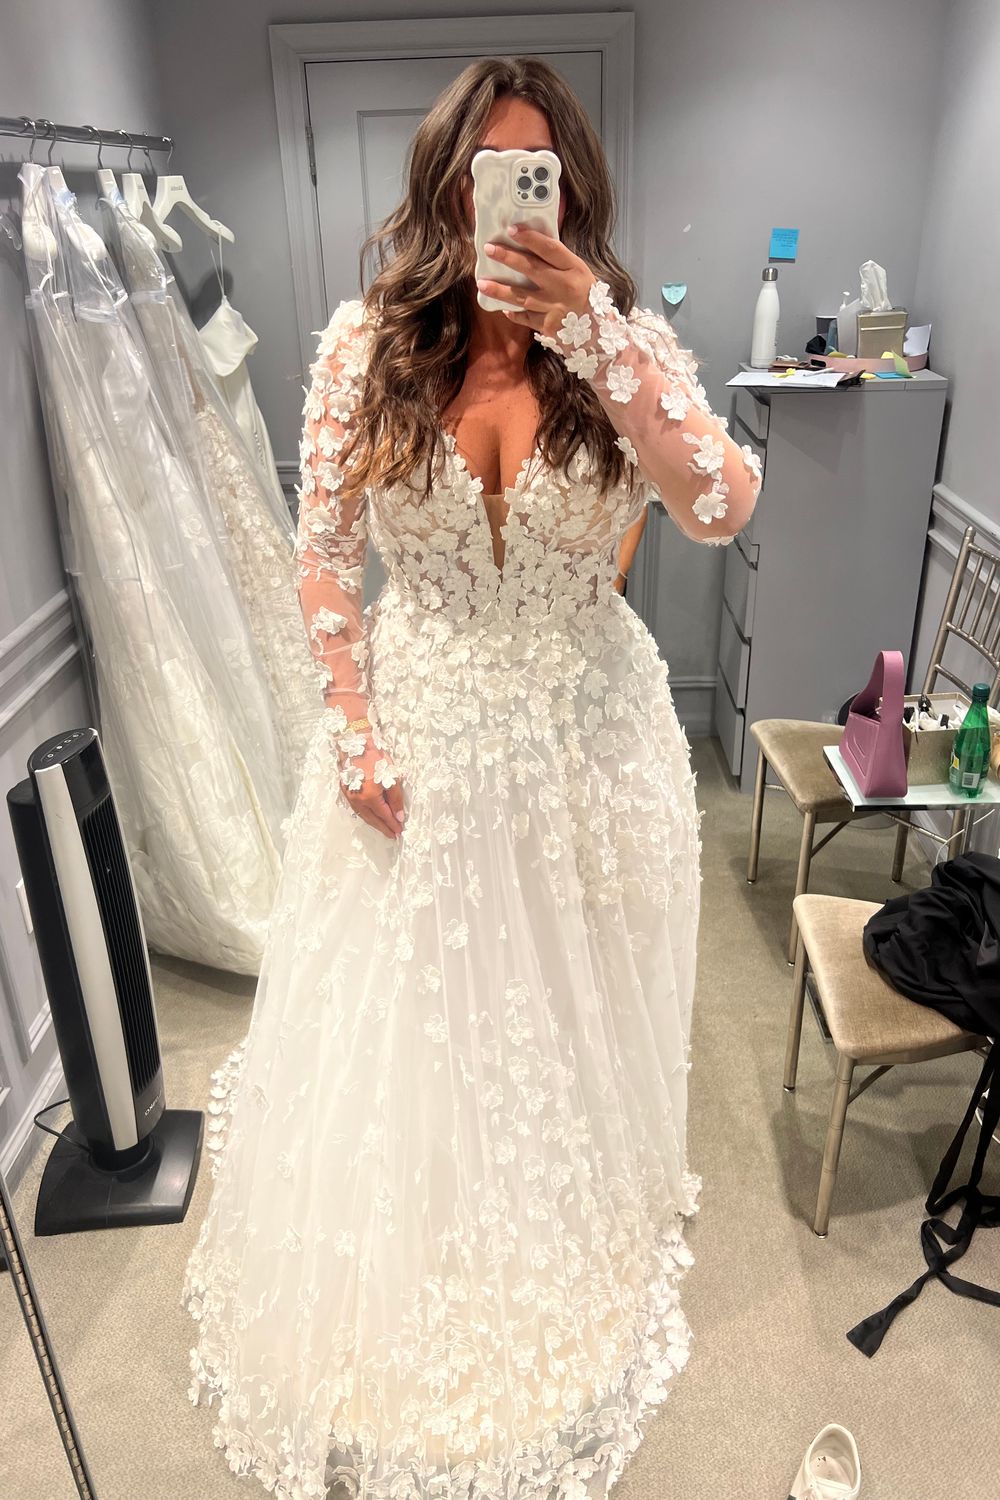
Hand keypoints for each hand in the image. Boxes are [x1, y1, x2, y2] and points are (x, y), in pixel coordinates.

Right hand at [339, 735, 405, 839]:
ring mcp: (349, 796)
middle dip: (383, 828)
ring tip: (383, 828)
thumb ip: (396, 799)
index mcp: (370, 797)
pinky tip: (371, 816)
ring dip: (374, 823)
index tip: (399, 831)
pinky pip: (356, 808)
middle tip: (392, 835)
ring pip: (363, 815)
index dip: (392, 825)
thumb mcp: (392, 778)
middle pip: (372, 819)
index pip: (384, 816)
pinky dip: (365, 815)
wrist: (356, 743)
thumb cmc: (376, 758)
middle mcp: (358, 800)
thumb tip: (399, 817)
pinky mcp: (345, 791)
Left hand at [475, 225, 596, 338]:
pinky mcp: (548, 327)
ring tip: (482, 283)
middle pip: (531, 269)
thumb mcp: (580, 276)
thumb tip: (531, 248)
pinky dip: (514, 313)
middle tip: (489, 249)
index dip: (530, 238)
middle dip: (508, 257)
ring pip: (521, 296)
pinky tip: (503, 307)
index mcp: (575, 270)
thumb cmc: (587, 300)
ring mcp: (555, 309)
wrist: (600, 335)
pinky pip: (525, 318)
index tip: (512, 230)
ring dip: (499, 290)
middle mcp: (564, 287)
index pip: (550, 248)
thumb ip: (560, 264)